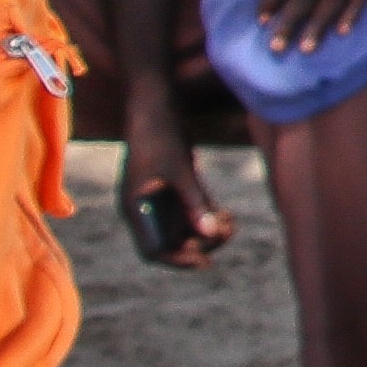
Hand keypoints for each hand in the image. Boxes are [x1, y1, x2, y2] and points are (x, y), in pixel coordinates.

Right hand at [119, 114, 226, 268]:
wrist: (154, 104)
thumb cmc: (160, 134)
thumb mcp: (180, 169)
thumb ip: (193, 201)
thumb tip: (209, 233)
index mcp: (135, 209)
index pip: (152, 251)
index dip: (177, 260)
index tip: (205, 261)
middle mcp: (144, 210)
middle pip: (173, 243)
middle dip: (201, 242)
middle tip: (228, 231)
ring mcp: (157, 201)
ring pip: (184, 230)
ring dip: (207, 230)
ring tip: (230, 220)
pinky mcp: (170, 190)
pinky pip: (189, 214)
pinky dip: (206, 216)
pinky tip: (226, 212)